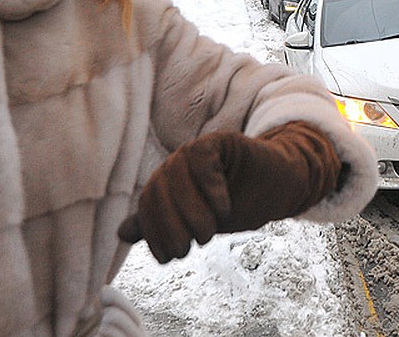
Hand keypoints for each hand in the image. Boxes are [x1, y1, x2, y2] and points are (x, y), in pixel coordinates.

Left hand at [117, 123, 339, 262]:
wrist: (277, 187)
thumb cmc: (238, 204)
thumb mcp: (198, 223)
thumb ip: (162, 225)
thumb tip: (121, 233)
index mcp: (166, 183)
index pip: (147, 207)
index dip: (153, 234)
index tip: (167, 259)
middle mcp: (176, 164)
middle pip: (158, 191)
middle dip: (170, 226)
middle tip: (187, 250)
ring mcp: (196, 150)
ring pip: (177, 175)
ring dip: (190, 210)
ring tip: (208, 233)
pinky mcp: (219, 140)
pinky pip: (203, 158)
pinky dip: (211, 186)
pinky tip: (223, 208)